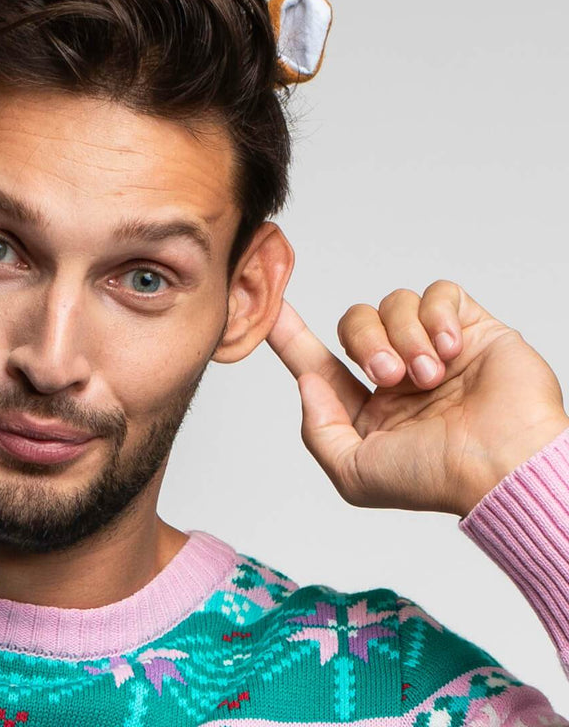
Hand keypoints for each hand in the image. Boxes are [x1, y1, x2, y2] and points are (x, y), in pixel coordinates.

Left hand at [267, 281, 568, 516]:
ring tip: (430, 374)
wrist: (505, 465)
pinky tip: (451, 349)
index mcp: (369, 406)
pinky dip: (437, 315)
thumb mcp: (355, 474)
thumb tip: (306, 381)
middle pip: (353, 323)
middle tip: (390, 375)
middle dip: (364, 342)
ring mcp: (435, 348)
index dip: (289, 334)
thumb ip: (318, 429)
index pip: (317, 360)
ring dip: (405, 337)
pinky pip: (438, 293)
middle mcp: (399, 374)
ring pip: (393, 304)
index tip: (267, 306)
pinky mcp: (471, 329)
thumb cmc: (437, 479)